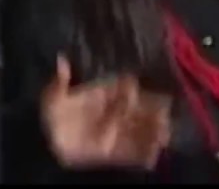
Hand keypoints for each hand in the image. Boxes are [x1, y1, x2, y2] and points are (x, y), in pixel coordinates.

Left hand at [40, 56, 171, 169]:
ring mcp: (120, 131)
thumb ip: (60, 82)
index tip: (136, 88)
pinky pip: (135, 154)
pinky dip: (146, 155)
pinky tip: (153, 158)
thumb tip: (61, 59)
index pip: (123, 88)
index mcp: (106, 94)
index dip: (129, 88)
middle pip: (140, 109)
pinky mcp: (118, 151)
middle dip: (153, 110)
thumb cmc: (56, 114)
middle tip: (165, 112)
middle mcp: (117, 111)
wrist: (54, 143)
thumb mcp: (54, 97)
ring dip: (154, 133)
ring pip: (142, 130)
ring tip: (164, 136)